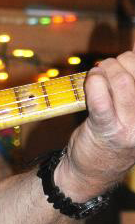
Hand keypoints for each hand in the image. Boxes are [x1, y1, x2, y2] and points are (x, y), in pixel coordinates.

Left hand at [59, 51, 134, 199]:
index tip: (127, 59)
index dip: (133, 59)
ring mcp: (131, 127)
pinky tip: (93, 80)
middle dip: (117, 63)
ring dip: (104, 70)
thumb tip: (132, 51)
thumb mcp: (131, 113)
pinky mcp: (107, 129)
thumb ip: (131, 86)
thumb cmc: (114, 134)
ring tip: (98, 75)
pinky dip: (95, 83)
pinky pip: (101, 99)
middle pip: (134, 73)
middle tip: (106, 68)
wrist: (93, 171)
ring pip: (122, 81)